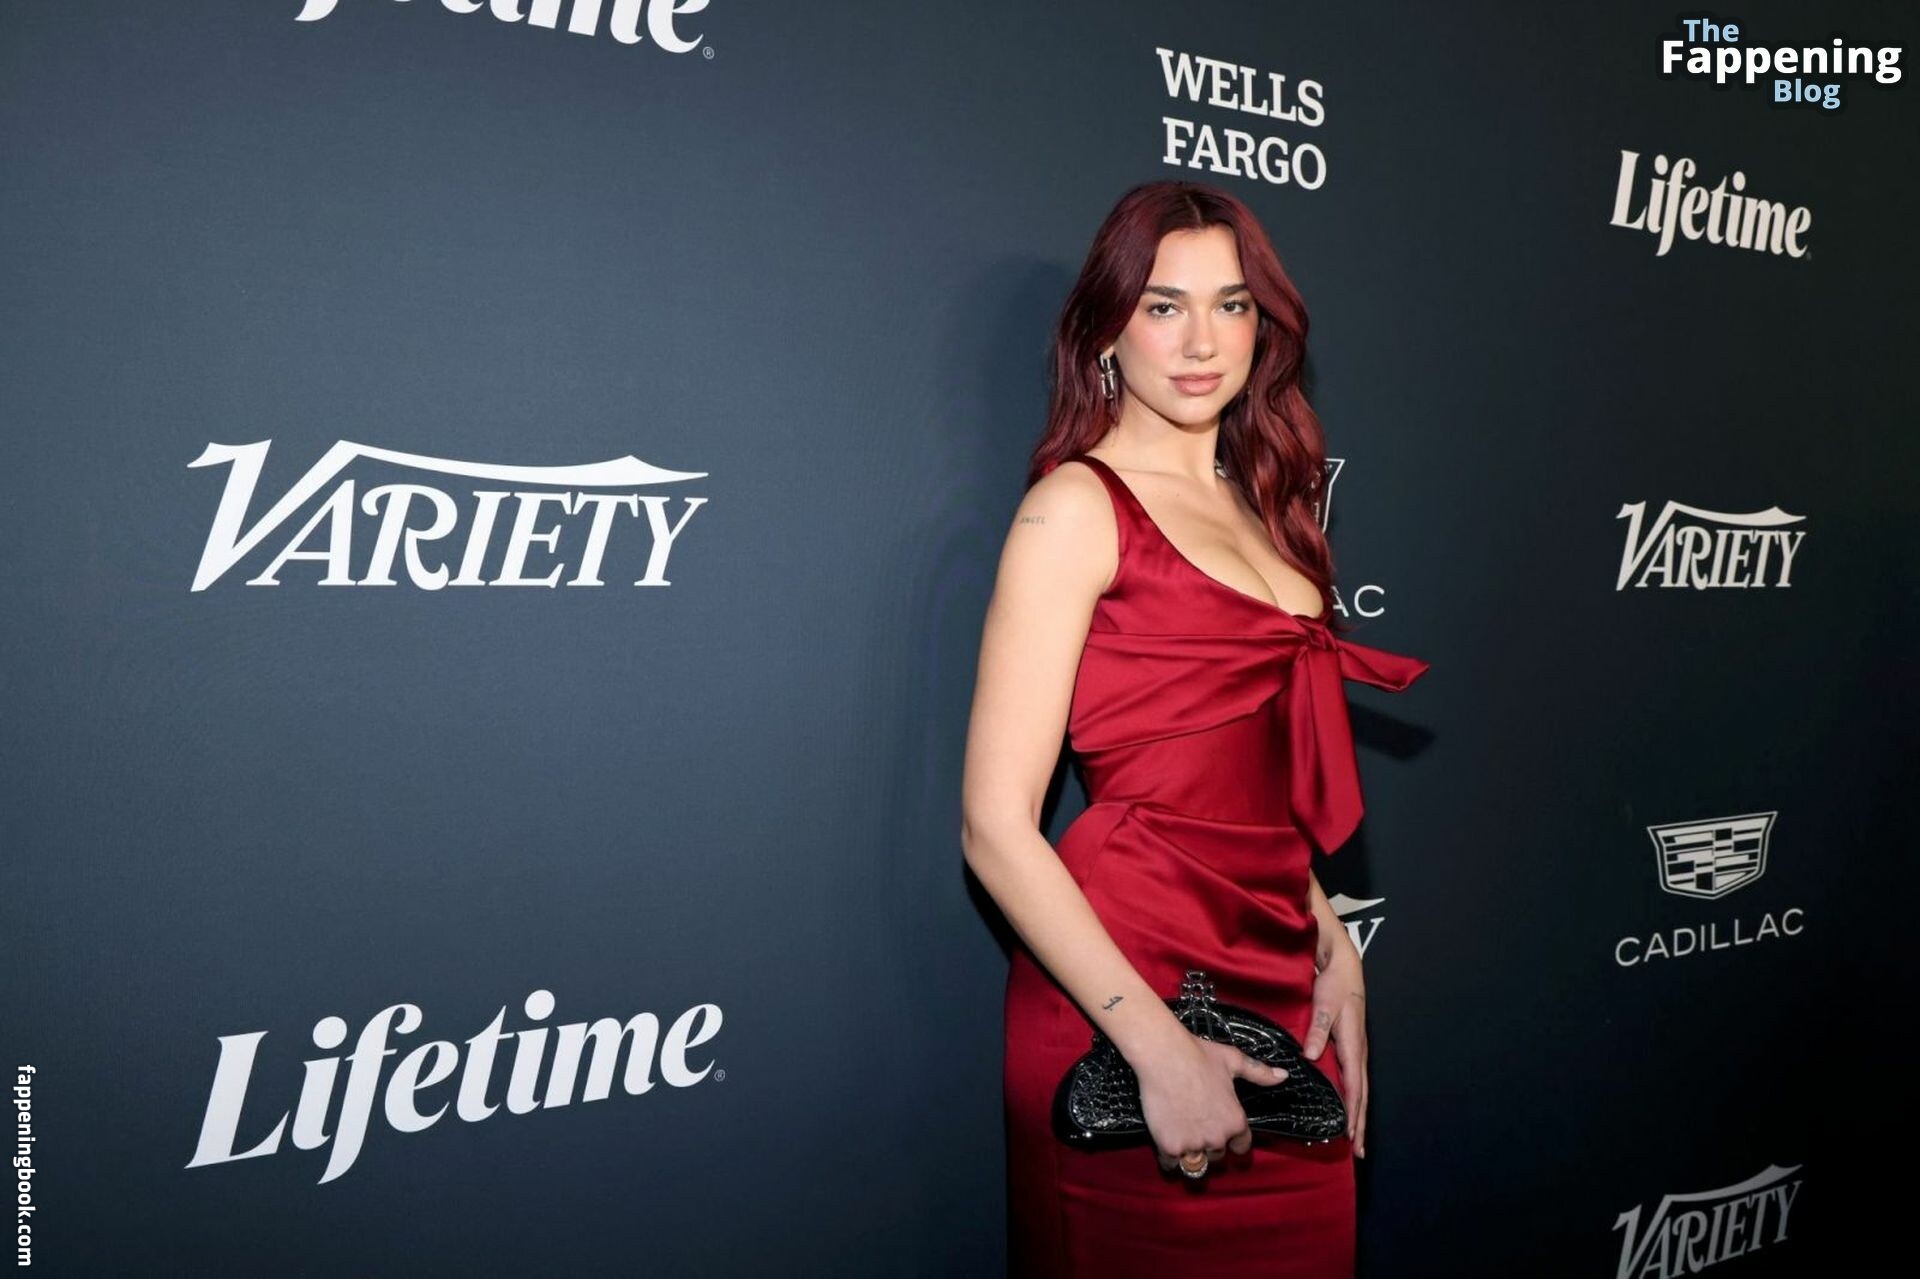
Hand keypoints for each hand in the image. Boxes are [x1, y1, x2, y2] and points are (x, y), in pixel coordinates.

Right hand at [1133, 1030, 1288, 1175]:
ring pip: (1196, 1166)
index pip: (1242, 1148)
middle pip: (1217, 1158)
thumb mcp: (1233, 1060)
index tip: (1224, 1137)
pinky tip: (1166, 1145)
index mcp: (1235, 1121)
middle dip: (1209, 1148)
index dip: (1233, 1143)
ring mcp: (1194, 1144)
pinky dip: (1169, 1158)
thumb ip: (1259, 1073)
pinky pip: (1171, 1165)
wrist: (1164, 1055)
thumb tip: (1283, 1076)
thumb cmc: (1198, 1054)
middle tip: (1197, 1133)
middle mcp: (1218, 1137)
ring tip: (1183, 1146)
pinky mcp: (1170, 1146)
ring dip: (1191, 1159)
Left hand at [1304, 940, 1368, 1157]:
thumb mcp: (1325, 1005)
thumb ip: (1318, 1031)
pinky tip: (1349, 1109)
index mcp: (1352, 1045)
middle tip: (1358, 1151)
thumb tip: (1311, 1056)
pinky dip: (1354, 1099)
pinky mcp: (1350, 1046)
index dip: (1352, 1113)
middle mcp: (1357, 1052)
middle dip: (1359, 1124)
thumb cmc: (1335, 985)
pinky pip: (1354, 1079)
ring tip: (1355, 1139)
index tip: (1349, 1135)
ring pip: (1359, 1090)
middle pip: (1361, 1096)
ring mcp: (1355, 1050)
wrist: (1344, 966)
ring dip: (1358, 1115)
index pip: (1354, 1087)